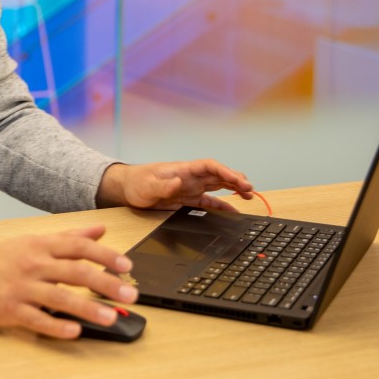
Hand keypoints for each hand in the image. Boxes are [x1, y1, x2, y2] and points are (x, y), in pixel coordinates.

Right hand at [0, 224, 136, 338]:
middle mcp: (34, 264)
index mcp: (41, 246)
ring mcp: (22, 287)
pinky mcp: (11, 309)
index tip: (126, 265)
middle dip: (105, 283)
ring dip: (87, 308)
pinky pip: (37, 320)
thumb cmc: (5, 258)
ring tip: (109, 317)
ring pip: (59, 298)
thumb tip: (100, 229)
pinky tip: (75, 332)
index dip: (104, 255)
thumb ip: (70, 237)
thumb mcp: (35, 241)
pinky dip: (56, 326)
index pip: (78, 247)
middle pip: (74, 272)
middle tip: (129, 294)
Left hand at [96, 159, 253, 211]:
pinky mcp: (188, 200)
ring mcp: (191, 188)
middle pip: (218, 175)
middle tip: (250, 189)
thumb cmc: (137, 182)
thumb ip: (163, 185)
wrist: (128, 189)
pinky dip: (221, 206)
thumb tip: (179, 182)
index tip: (237, 178)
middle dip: (235, 179)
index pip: (209, 166)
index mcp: (183, 170)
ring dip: (233, 189)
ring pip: (217, 186)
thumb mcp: (147, 185)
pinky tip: (232, 211)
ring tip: (249, 195)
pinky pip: (209, 203)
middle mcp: (190, 177)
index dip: (225, 171)